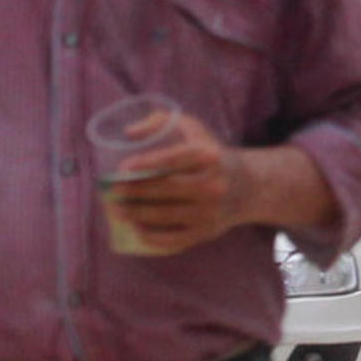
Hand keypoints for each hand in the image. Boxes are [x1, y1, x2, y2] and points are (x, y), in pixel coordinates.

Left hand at [107, 112, 249, 253]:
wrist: (249, 187)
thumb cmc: (210, 154)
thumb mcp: (195, 130)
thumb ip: (162, 122)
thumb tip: (130, 133)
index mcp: (210, 156)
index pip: (175, 159)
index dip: (147, 163)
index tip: (123, 167)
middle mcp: (213, 185)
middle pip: (165, 189)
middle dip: (134, 190)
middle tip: (111, 189)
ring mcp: (210, 211)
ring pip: (165, 215)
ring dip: (136, 213)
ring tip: (116, 208)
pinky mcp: (206, 232)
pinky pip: (173, 238)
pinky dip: (151, 236)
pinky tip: (135, 228)